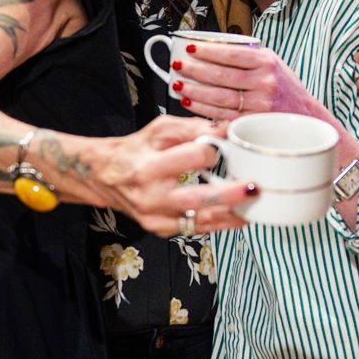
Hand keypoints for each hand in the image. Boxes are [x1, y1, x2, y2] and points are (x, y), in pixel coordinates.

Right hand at [89, 115, 254, 236]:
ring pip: (198, 221)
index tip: (221, 148)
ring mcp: (155, 217)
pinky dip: (217, 224)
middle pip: (195, 199)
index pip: (190, 158)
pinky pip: (194, 230)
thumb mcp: (159, 130)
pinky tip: (235, 217)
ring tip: (253, 207)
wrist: (105, 177)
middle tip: (254, 188)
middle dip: (228, 195)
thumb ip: (193, 128)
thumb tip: (227, 128)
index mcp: (148, 166)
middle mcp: (150, 196)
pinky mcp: (159, 229)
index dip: (211, 151)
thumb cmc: (136, 149)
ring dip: (229, 215)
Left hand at [171, 42, 323, 122]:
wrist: (306, 117)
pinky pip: (223, 115)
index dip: (208, 51)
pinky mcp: (253, 123)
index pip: (232, 54)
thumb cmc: (286, 89)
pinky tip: (191, 102)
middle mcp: (264, 83)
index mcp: (267, 63)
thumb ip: (249, 56)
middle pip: (222, 76)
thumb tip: (215, 49)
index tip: (191, 48)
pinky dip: (203, 109)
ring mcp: (259, 105)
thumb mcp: (274, 64)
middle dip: (195, 71)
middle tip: (179, 66)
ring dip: (195, 91)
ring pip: (219, 98)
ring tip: (179, 84)